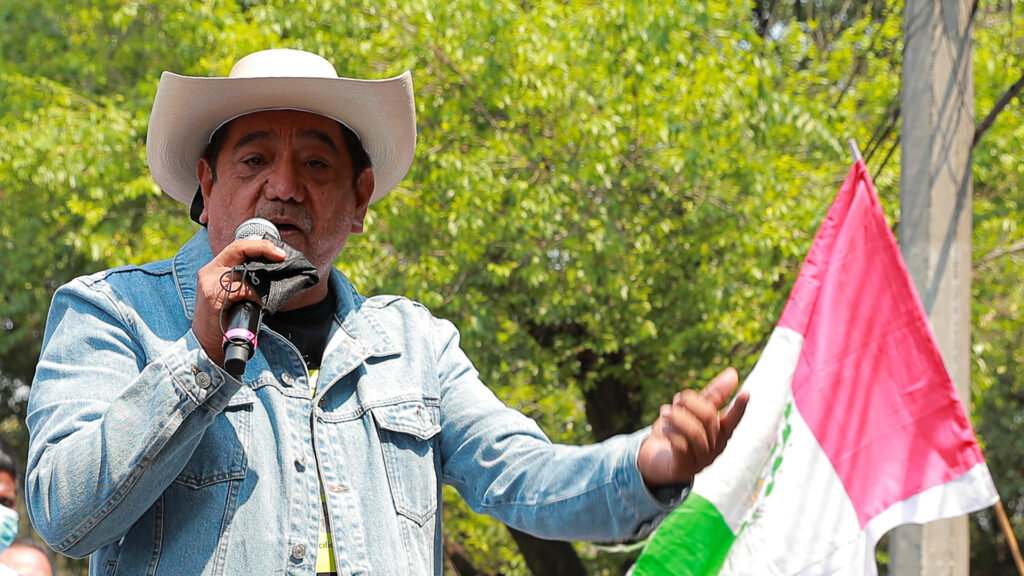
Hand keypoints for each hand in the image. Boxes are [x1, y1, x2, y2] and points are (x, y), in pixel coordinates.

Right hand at [192, 239, 285, 366]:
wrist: (207, 346)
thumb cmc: (224, 321)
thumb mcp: (233, 295)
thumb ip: (245, 280)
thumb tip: (273, 273)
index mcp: (214, 269)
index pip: (237, 246)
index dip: (260, 246)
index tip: (279, 253)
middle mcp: (209, 272)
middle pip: (238, 248)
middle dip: (263, 248)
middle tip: (281, 256)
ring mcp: (209, 283)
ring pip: (242, 270)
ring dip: (261, 279)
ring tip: (270, 287)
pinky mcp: (213, 297)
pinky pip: (242, 290)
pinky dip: (255, 296)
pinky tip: (259, 304)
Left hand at [637, 367, 748, 486]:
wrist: (654, 459)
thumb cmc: (678, 431)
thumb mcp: (693, 410)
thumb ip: (713, 394)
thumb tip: (734, 373)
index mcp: (721, 432)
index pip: (733, 419)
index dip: (739, 407)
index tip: (746, 393)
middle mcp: (715, 447)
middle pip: (708, 419)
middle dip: (691, 404)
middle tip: (677, 398)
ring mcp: (701, 460)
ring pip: (694, 433)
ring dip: (677, 417)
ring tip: (664, 411)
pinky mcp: (684, 468)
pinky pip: (681, 446)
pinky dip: (670, 432)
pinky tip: (663, 427)